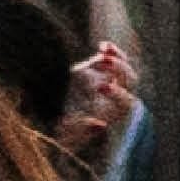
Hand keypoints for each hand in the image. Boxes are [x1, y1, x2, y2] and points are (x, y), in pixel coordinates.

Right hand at [64, 40, 141, 162]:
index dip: (118, 95)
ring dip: (117, 58)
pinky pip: (111, 60)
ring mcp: (107, 83)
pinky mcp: (97, 72)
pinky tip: (103, 45)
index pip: (125, 103)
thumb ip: (81, 131)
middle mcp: (114, 99)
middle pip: (129, 82)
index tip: (101, 87)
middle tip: (103, 60)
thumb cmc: (59, 132)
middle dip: (119, 70)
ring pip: (124, 69)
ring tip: (103, 49)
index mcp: (111, 114)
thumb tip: (101, 124)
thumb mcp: (66, 135)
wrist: (50, 119)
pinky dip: (110, 52)